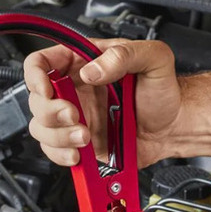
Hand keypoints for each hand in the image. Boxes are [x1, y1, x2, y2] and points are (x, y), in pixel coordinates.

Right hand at [23, 39, 210, 167]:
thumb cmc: (165, 92)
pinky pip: (54, 151)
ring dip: (58, 137)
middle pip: (36, 101)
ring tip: (86, 137)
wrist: (174, 127)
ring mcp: (74, 119)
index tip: (48, 90)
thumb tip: (92, 70)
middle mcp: (74, 90)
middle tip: (76, 116)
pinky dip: (62, 155)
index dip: (36, 76)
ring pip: (41, 129)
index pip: (41, 64)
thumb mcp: (154, 58)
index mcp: (83, 63)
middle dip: (52, 113)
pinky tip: (80, 153)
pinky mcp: (78, 143)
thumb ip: (124, 55)